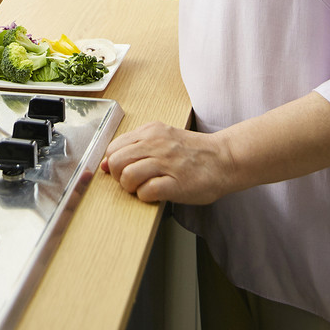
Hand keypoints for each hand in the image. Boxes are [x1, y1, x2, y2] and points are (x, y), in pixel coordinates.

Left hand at [101, 121, 229, 204]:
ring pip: (127, 176)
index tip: (123, 171)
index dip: (114, 163)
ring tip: (144, 188)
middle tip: (132, 182)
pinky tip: (156, 194)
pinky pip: (146, 192)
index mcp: (150, 131)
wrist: (225, 159)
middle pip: (115, 161)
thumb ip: (136, 148)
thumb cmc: (193, 153)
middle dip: (118, 177)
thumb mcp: (163, 139)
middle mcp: (156, 144)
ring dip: (130, 188)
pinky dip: (145, 197)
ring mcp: (166, 163)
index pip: (113, 147)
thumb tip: (104, 165)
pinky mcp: (176, 183)